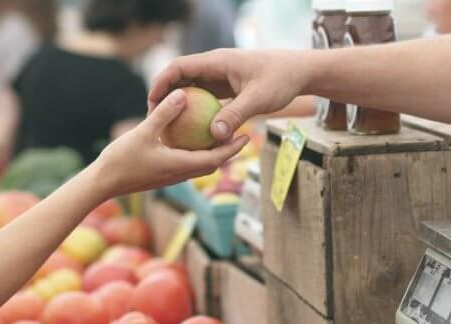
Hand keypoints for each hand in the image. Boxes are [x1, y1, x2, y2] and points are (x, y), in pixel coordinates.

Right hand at [90, 89, 248, 198]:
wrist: (102, 184)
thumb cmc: (120, 160)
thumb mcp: (143, 132)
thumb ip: (164, 114)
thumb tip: (182, 94)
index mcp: (180, 165)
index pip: (215, 158)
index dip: (233, 148)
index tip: (247, 136)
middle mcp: (179, 174)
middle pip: (212, 163)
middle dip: (228, 151)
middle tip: (241, 134)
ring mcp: (170, 176)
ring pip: (199, 165)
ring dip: (213, 153)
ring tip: (221, 135)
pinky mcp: (162, 175)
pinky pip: (186, 163)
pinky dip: (195, 153)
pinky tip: (191, 139)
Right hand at [148, 49, 311, 140]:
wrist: (299, 72)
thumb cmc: (281, 80)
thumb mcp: (258, 99)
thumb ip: (235, 115)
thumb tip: (214, 135)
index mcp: (217, 61)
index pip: (179, 67)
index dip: (161, 82)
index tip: (151, 102)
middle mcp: (215, 66)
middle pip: (180, 78)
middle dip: (164, 96)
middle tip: (153, 118)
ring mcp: (220, 76)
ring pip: (191, 88)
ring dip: (179, 105)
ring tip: (167, 126)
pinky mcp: (227, 87)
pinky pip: (205, 98)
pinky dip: (196, 111)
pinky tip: (192, 131)